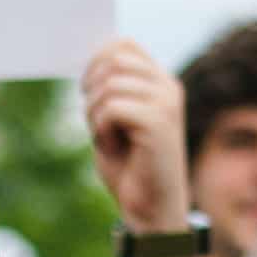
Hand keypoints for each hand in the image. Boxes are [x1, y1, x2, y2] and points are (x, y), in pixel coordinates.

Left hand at [79, 38, 188, 233]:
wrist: (151, 211)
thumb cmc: (129, 168)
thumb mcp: (114, 121)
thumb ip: (108, 89)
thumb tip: (90, 59)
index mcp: (160, 82)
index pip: (123, 44)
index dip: (96, 62)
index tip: (87, 91)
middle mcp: (168, 87)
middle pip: (114, 61)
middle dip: (93, 90)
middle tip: (98, 122)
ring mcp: (167, 103)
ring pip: (109, 85)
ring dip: (95, 115)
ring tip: (109, 140)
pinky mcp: (159, 122)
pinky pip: (112, 108)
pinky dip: (102, 130)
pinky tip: (114, 148)